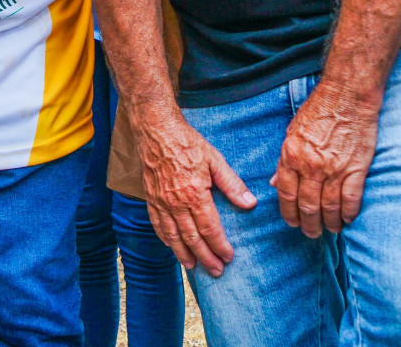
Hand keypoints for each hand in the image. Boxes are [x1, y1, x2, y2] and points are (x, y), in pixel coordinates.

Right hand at [135, 106, 255, 275]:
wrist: (156, 130)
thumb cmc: (187, 142)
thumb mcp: (214, 160)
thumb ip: (232, 184)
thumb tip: (250, 203)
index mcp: (195, 194)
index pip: (210, 228)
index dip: (220, 246)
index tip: (229, 257)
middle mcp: (176, 202)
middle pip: (192, 238)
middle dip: (206, 257)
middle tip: (216, 271)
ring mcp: (161, 202)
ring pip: (173, 236)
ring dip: (184, 254)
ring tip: (193, 267)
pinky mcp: (150, 197)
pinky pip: (157, 224)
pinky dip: (165, 238)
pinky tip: (171, 246)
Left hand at [272, 81, 378, 237]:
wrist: (347, 97)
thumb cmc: (318, 111)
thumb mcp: (291, 133)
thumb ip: (283, 161)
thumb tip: (273, 183)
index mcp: (291, 156)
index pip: (285, 194)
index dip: (288, 213)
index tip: (292, 223)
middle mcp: (311, 166)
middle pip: (307, 206)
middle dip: (308, 224)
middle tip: (311, 233)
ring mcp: (334, 169)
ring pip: (329, 207)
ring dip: (329, 223)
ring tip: (330, 230)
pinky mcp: (356, 169)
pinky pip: (351, 199)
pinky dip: (349, 214)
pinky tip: (348, 220)